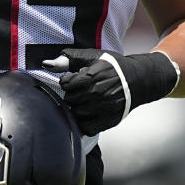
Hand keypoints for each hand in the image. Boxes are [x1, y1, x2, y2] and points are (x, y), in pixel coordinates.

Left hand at [43, 48, 177, 135]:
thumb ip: (68, 59)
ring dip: (78, 107)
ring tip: (87, 100)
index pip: (65, 84)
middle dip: (72, 94)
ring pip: (76, 114)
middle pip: (69, 100)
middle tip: (82, 90)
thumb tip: (45, 64)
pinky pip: (86, 127)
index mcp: (90, 77)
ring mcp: (101, 109)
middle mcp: (95, 94)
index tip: (75, 80)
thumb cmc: (113, 66)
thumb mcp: (92, 57)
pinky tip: (90, 112)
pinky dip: (84, 122)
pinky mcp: (107, 121)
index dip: (68, 81)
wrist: (138, 80)